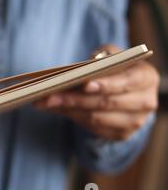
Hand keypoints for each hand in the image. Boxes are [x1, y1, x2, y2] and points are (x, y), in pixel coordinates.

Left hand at [35, 45, 159, 140]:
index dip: (105, 85)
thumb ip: (100, 56)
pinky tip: (53, 109)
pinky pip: (92, 127)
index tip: (83, 84)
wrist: (125, 90)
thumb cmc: (114, 68)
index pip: (125, 83)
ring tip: (43, 102)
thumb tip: (80, 68)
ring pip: (95, 118)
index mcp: (146, 78)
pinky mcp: (121, 134)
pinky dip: (71, 117)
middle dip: (74, 99)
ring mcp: (134, 122)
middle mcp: (145, 102)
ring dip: (66, 109)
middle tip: (47, 95)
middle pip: (105, 103)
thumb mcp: (110, 55)